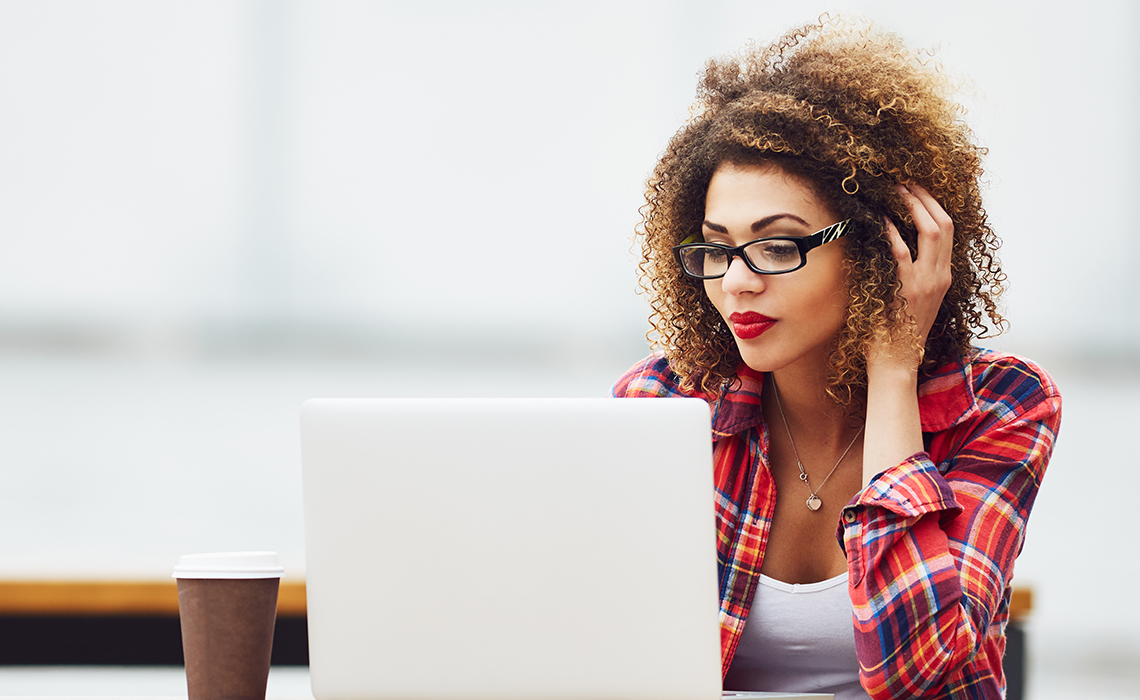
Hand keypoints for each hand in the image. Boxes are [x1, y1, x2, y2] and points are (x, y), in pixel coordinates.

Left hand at [868, 183, 953, 368]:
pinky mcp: (907, 289)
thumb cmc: (897, 331)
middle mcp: (940, 276)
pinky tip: (880, 219)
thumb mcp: (914, 298)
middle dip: (926, 198)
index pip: (948, 231)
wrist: (895, 362)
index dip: (934, 206)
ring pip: (931, 231)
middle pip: (945, 224)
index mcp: (944, 276)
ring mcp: (926, 282)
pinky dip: (891, 231)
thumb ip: (913, 272)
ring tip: (896, 191)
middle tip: (906, 182)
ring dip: (913, 206)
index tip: (917, 190)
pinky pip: (901, 252)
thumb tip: (896, 243)